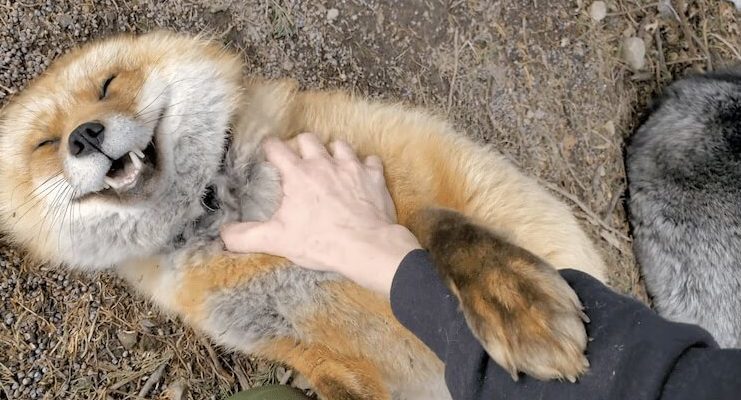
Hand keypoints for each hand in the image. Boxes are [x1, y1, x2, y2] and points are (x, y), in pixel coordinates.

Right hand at [220, 132, 420, 295]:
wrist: (365, 247)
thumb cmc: (321, 242)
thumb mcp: (277, 240)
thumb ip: (245, 236)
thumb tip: (224, 234)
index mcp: (298, 175)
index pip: (276, 147)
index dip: (269, 148)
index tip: (268, 153)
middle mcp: (324, 164)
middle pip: (308, 138)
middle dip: (301, 146)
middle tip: (300, 161)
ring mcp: (351, 167)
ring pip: (340, 144)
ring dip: (333, 152)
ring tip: (330, 165)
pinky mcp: (373, 177)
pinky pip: (370, 160)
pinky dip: (365, 165)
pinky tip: (361, 175)